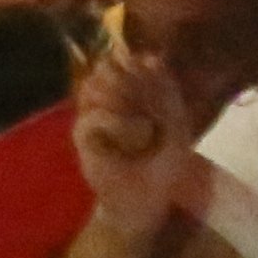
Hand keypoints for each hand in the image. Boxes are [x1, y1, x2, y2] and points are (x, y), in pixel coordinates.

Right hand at [68, 47, 199, 238]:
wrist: (144, 201)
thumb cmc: (162, 165)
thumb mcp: (177, 124)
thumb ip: (166, 91)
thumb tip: (151, 56)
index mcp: (128, 93)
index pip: (124, 59)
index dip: (140, 65)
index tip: (157, 84)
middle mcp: (105, 99)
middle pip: (105, 66)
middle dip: (131, 81)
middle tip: (149, 105)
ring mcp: (89, 114)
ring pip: (94, 85)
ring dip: (123, 98)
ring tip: (142, 122)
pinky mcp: (81, 134)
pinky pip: (95, 115)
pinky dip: (118, 121)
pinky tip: (134, 133)